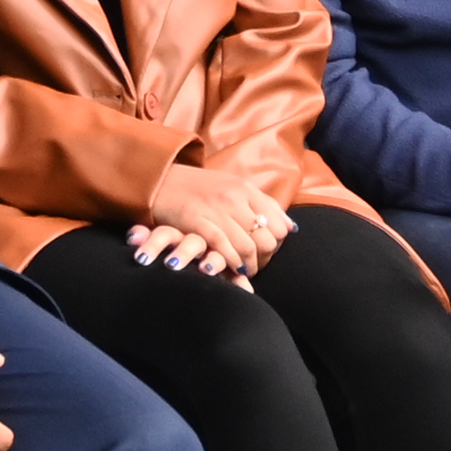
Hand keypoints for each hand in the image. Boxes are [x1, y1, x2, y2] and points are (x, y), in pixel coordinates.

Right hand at [131, 162, 287, 278]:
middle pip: (266, 238)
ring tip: (243, 272)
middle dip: (265, 258)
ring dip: (249, 266)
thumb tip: (291, 228)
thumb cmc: (197, 188)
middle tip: (256, 266)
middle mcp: (234, 198)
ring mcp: (215, 209)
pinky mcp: (194, 220)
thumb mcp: (233, 187)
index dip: (278, 243)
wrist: (159, 179)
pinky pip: (222, 246)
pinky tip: (230, 269)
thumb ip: (261, 205)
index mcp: (246, 189)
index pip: (279, 222)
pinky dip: (230, 262)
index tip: (268, 251)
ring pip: (247, 246)